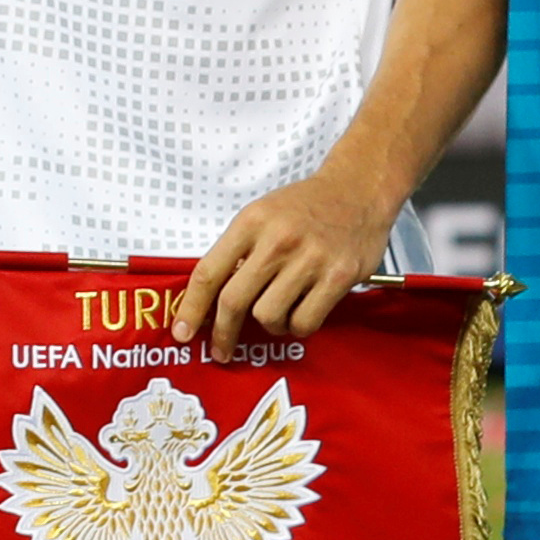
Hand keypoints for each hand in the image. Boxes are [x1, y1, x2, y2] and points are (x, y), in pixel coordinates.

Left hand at [173, 169, 392, 351]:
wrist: (358, 189)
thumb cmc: (304, 206)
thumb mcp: (261, 214)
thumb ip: (237, 251)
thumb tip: (208, 300)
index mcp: (251, 222)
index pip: (208, 273)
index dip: (191, 308)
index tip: (181, 333)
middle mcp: (278, 240)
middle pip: (234, 301)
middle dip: (223, 332)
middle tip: (221, 350)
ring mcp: (310, 259)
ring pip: (268, 316)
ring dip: (269, 325)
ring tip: (277, 314)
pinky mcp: (339, 276)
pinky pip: (304, 322)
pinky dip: (297, 327)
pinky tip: (300, 313)